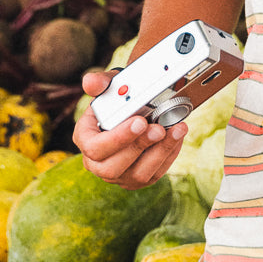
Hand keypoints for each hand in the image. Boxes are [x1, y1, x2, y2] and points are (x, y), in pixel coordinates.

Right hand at [72, 69, 188, 188]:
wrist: (132, 109)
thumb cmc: (117, 100)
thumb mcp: (108, 87)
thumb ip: (100, 83)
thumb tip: (90, 82)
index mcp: (85, 139)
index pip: (95, 148)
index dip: (118, 138)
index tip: (139, 122)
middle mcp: (98, 163)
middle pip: (114, 166)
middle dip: (140, 146)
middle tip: (159, 128)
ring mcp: (119, 175)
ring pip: (138, 174)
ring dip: (160, 152)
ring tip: (175, 130)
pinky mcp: (139, 179)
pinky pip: (155, 174)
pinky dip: (169, 155)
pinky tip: (177, 137)